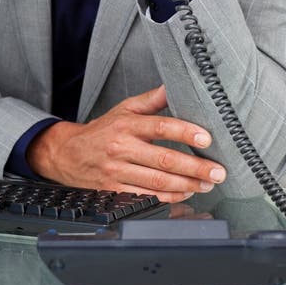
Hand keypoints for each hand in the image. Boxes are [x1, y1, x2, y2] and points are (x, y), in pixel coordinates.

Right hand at [27, 85, 226, 203]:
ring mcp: (117, 171)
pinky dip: (168, 198)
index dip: (185, 132)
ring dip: (187, 185)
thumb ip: (151, 100)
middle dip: (195, 167)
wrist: (68, 154)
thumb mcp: (124, 109)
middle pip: (164, 159)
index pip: (160, 127)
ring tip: (207, 184)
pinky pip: (146, 197)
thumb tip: (173, 86)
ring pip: (157, 181)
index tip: (206, 138)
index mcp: (127, 125)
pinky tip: (185, 194)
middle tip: (217, 172)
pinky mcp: (114, 191)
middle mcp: (122, 148)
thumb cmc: (102, 131)